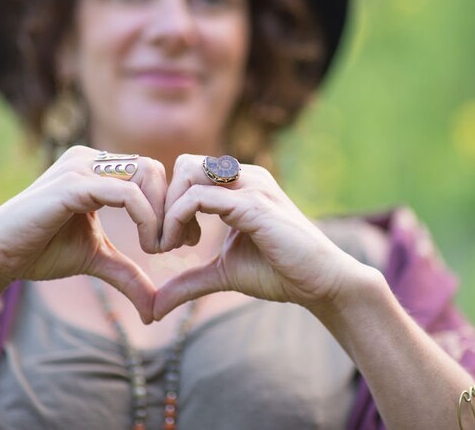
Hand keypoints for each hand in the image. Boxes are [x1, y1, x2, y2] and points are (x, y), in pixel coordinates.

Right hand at [0, 146, 194, 322]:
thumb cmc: (40, 251)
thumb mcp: (97, 260)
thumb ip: (128, 274)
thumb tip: (155, 311)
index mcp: (97, 169)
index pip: (152, 173)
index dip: (171, 206)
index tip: (180, 242)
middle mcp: (90, 160)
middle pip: (155, 169)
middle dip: (172, 208)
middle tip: (173, 246)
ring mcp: (80, 168)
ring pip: (148, 174)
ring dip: (162, 214)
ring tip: (156, 249)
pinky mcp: (73, 185)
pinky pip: (127, 194)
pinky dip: (147, 219)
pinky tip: (147, 247)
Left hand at [153, 154, 362, 318]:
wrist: (320, 283)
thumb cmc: (278, 273)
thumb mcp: (222, 273)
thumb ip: (189, 281)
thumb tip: (154, 308)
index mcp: (240, 184)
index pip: (188, 172)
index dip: (170, 204)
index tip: (169, 242)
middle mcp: (245, 176)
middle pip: (184, 165)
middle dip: (164, 202)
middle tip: (165, 243)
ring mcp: (250, 186)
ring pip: (188, 174)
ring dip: (168, 211)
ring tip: (170, 246)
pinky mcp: (253, 205)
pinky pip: (199, 198)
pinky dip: (177, 220)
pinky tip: (182, 246)